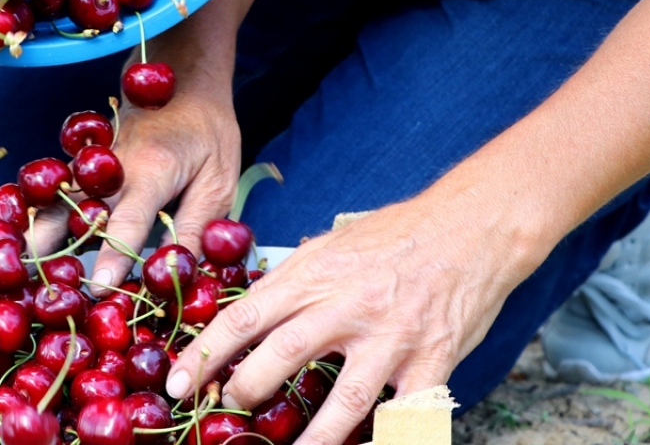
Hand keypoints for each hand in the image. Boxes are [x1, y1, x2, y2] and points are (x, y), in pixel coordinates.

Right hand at [26, 65, 241, 291]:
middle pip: (68, 211)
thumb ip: (198, 227)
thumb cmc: (207, 130)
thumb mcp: (219, 180)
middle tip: (21, 281)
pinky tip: (15, 242)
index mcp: (151, 171)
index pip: (128, 221)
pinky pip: (52, 196)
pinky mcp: (81, 168)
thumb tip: (180, 274)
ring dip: (28, 232)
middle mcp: (110, 170)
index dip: (112, 256)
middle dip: (43, 247)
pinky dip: (31, 218)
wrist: (181, 76)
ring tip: (7, 266)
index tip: (96, 288)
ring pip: (50, 202)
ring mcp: (89, 166)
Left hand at [165, 196, 532, 443]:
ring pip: (342, 399)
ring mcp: (390, 337)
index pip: (244, 316)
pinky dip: (390, 439)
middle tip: (225, 410)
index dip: (205, 352)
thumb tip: (251, 307)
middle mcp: (346, 305)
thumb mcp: (331, 243)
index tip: (178, 381)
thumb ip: (293, 278)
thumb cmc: (396, 234)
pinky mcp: (431, 360)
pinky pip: (407, 415)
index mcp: (313, 274)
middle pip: (280, 356)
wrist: (471, 226)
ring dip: (311, 437)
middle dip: (244, 391)